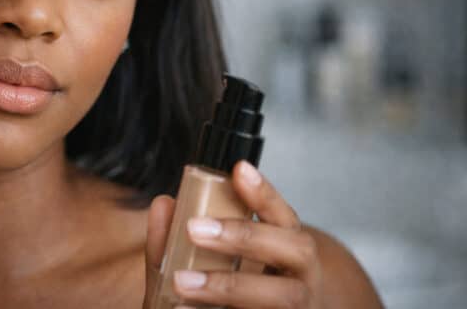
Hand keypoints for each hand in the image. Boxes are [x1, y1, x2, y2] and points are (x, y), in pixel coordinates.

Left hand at [145, 161, 325, 308]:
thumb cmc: (227, 299)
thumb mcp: (199, 267)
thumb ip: (176, 239)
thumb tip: (163, 204)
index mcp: (287, 253)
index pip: (284, 216)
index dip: (265, 193)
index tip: (238, 170)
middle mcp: (303, 279)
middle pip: (298, 250)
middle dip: (247, 236)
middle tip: (194, 229)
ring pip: (285, 297)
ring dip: (230, 285)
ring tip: (181, 282)